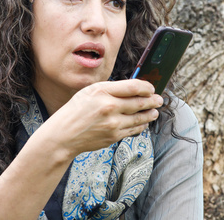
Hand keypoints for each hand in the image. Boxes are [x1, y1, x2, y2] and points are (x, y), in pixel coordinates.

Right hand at [38, 79, 161, 157]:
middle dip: (153, 101)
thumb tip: (134, 89)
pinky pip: (133, 130)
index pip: (133, 87)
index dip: (146, 87)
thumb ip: (111, 89)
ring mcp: (113, 123)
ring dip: (150, 114)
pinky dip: (141, 125)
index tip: (151, 88)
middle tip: (159, 99)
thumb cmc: (76, 110)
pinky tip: (144, 122)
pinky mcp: (114, 136)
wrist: (63, 135)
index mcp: (102, 91)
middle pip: (140, 102)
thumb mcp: (90, 91)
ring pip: (140, 117)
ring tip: (155, 111)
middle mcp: (109, 107)